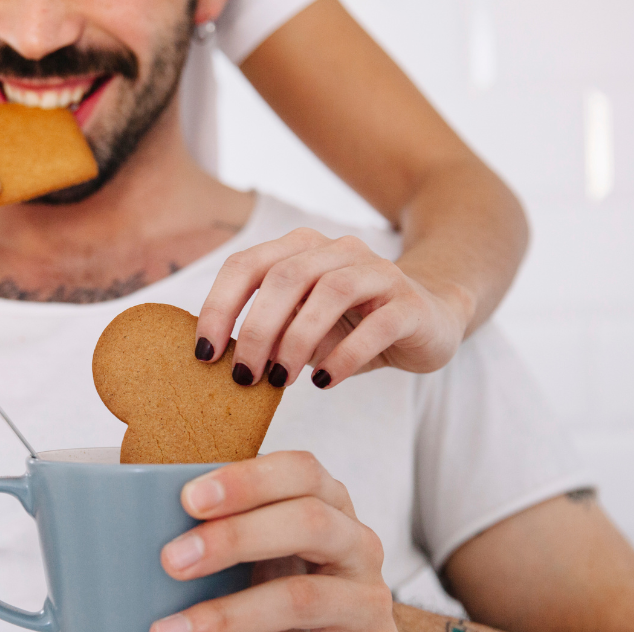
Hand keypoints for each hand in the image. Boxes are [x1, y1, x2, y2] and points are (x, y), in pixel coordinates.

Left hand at [148, 451, 402, 631]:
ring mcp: (368, 602)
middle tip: (169, 562)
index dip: (247, 480)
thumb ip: (223, 530)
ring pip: (300, 599)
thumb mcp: (269, 546)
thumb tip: (124, 532)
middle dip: (233, 539)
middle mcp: (358, 543)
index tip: (188, 498)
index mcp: (330, 502)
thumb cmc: (294, 581)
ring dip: (225, 619)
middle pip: (307, 523)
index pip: (300, 471)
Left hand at [195, 228, 469, 388]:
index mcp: (301, 249)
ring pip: (330, 292)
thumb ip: (266, 329)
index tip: (205, 354)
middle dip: (257, 330)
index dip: (219, 307)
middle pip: (285, 276)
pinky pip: (376, 325)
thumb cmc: (351, 325)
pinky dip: (345, 355)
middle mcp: (338, 250)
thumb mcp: (300, 324)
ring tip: (280, 382)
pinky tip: (324, 381)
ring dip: (297, 341)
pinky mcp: (409, 304)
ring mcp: (378, 272)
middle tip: (243, 377)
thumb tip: (217, 359)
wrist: (429, 319)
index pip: (246, 265)